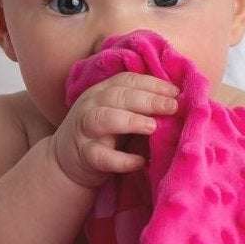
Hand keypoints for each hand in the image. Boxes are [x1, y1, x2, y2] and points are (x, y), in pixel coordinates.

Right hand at [51, 72, 180, 188]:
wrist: (65, 163)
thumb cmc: (102, 135)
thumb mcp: (117, 113)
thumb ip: (139, 106)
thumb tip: (178, 102)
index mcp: (102, 91)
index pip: (128, 80)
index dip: (152, 83)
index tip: (176, 92)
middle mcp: (91, 105)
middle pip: (117, 96)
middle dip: (148, 99)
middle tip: (173, 107)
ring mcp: (85, 130)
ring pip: (103, 119)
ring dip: (130, 121)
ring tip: (153, 127)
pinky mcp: (84, 156)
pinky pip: (101, 156)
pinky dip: (121, 160)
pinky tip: (140, 162)